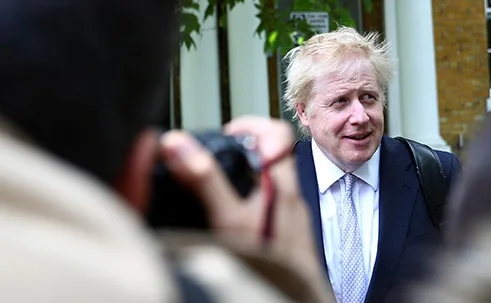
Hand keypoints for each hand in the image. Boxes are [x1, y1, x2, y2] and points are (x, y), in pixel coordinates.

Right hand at [158, 117, 322, 277]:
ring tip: (216, 187)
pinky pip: (269, 208)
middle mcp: (291, 199)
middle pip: (270, 159)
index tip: (227, 132)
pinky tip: (231, 218)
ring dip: (244, 180)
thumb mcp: (230, 218)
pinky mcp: (288, 236)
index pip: (278, 134)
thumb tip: (179, 145)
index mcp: (281, 186)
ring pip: (268, 185)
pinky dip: (249, 204)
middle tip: (214, 159)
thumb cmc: (272, 263)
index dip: (251, 125)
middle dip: (240, 154)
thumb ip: (205, 181)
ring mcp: (291, 218)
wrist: (296, 300)